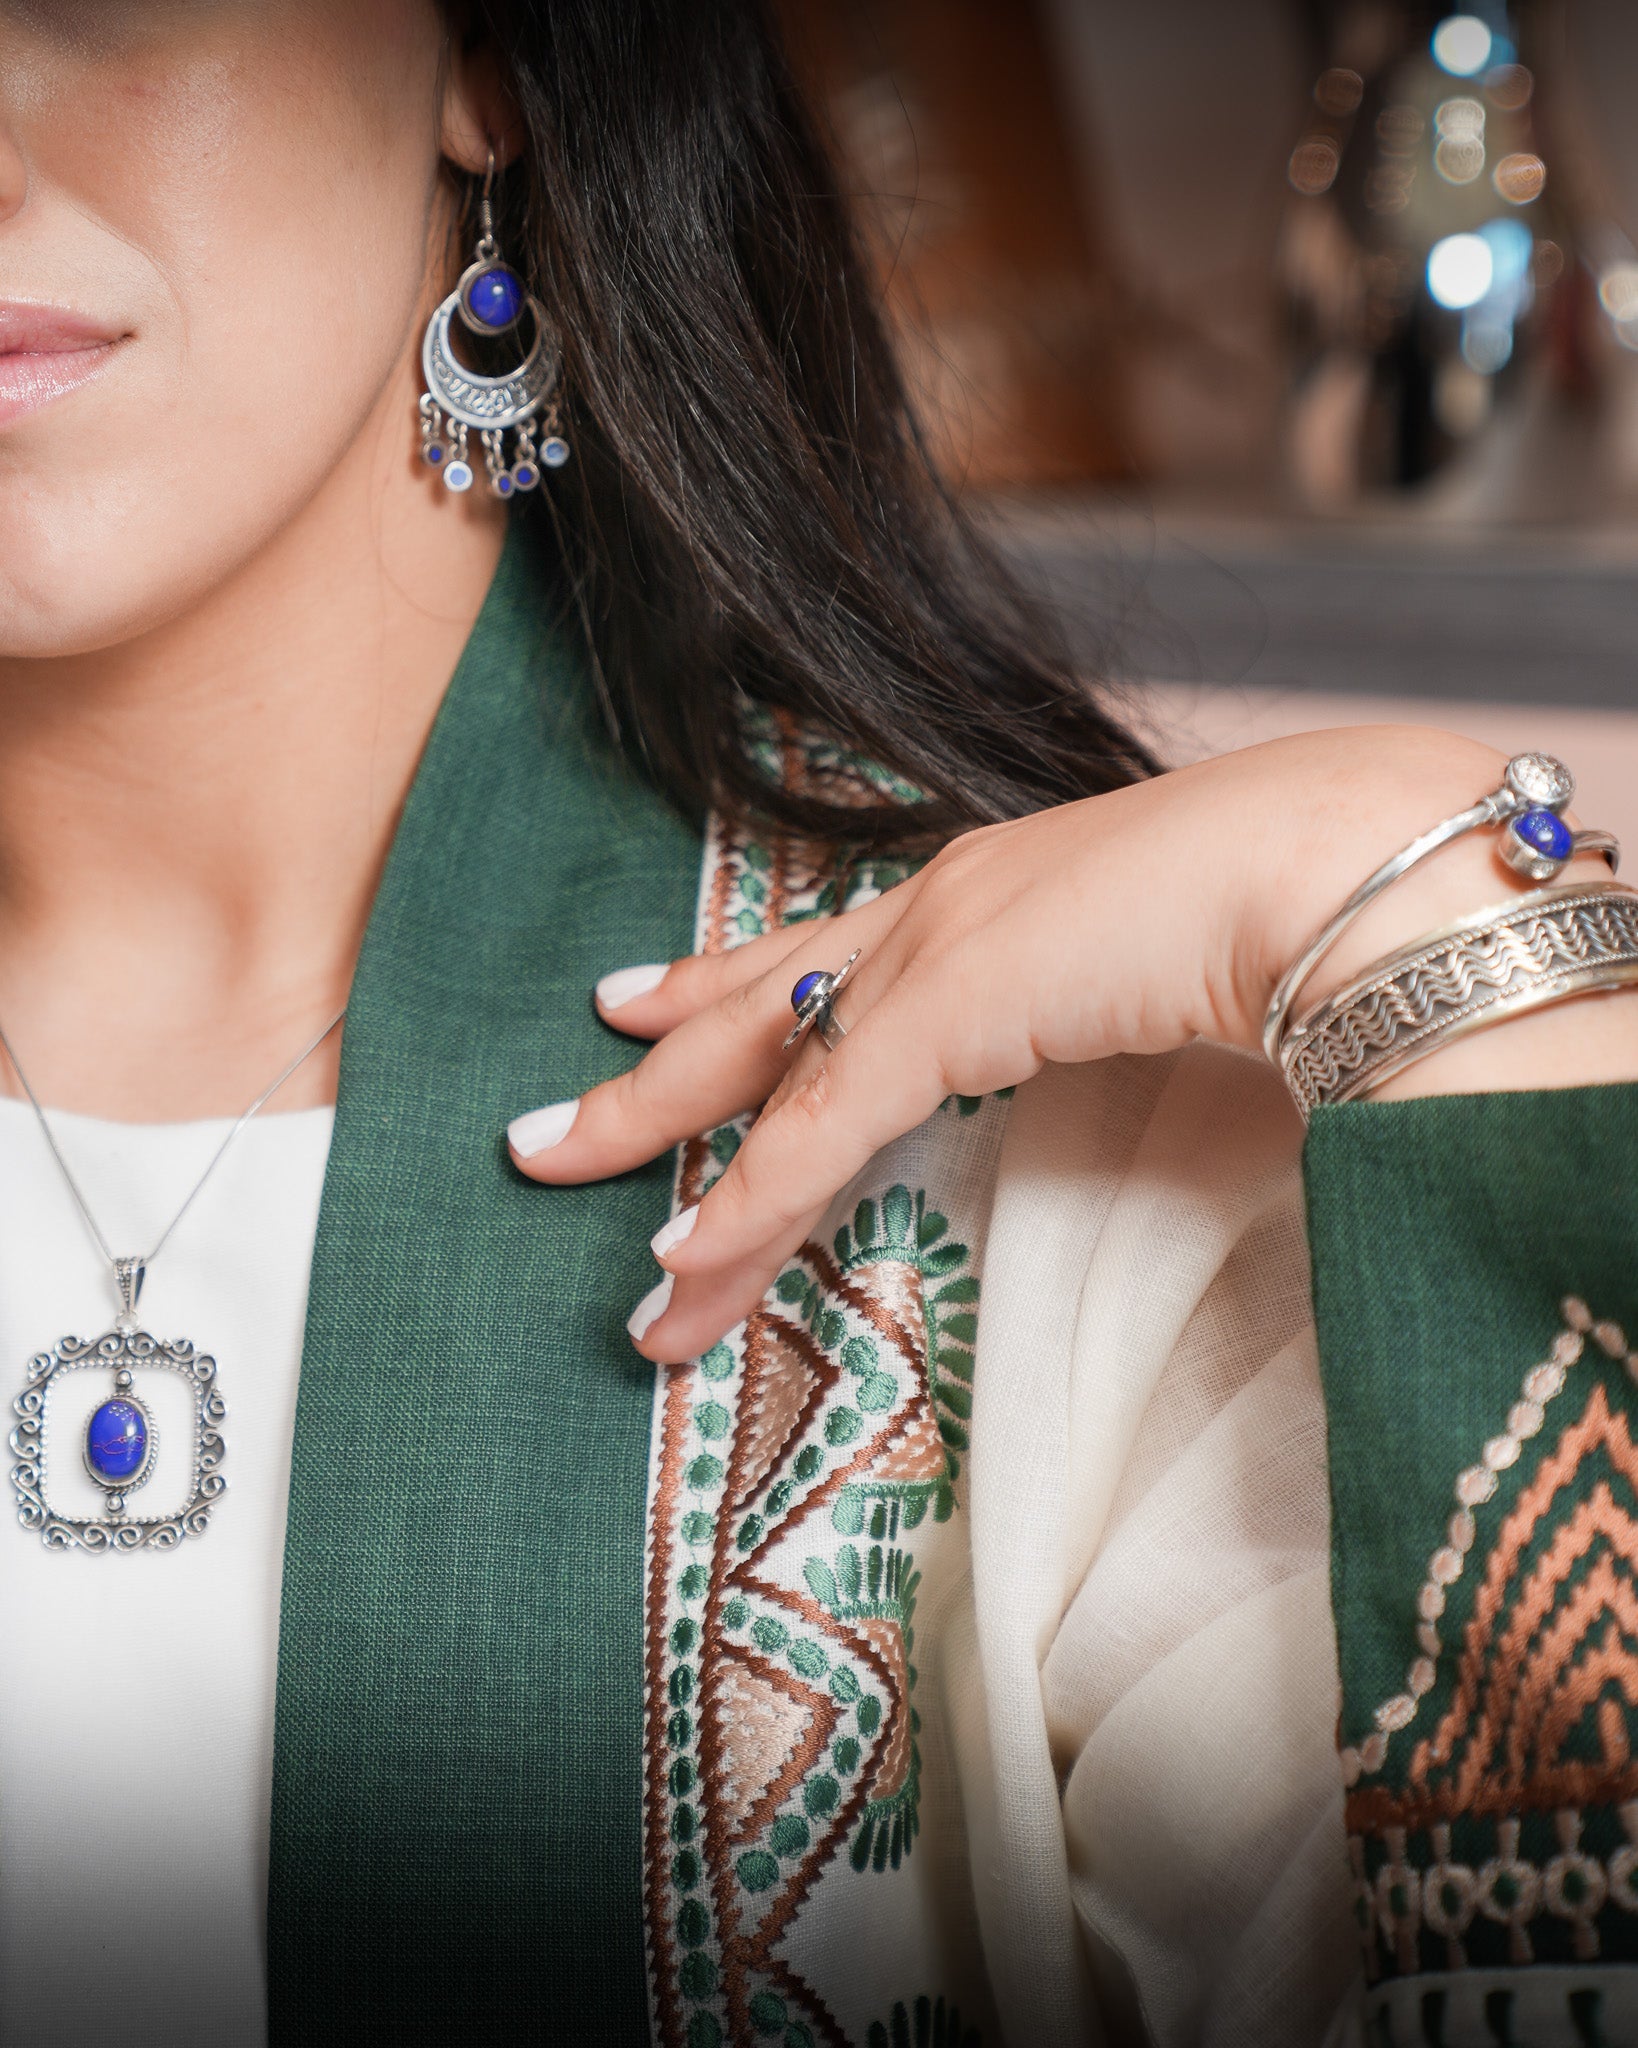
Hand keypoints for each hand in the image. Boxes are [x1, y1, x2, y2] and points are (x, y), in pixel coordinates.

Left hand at [508, 725, 1635, 1361]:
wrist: (1340, 860)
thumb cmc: (1293, 900)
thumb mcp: (1168, 960)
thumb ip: (1115, 1000)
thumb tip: (1141, 1038)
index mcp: (986, 889)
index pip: (824, 948)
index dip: (727, 979)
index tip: (650, 995)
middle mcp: (936, 904)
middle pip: (758, 1004)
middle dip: (654, 1070)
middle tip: (559, 1121)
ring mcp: (931, 951)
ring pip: (764, 1075)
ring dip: (667, 1155)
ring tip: (589, 1232)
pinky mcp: (944, 1009)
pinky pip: (817, 1132)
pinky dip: (746, 1206)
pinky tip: (679, 1269)